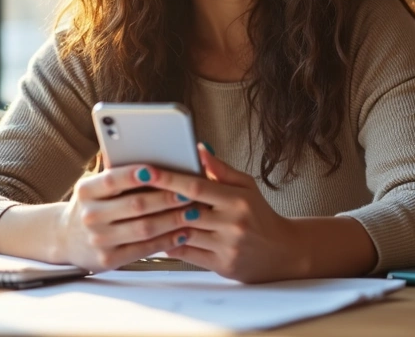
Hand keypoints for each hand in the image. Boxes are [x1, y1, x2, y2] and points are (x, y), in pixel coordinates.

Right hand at [57, 166, 193, 271]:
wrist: (65, 239)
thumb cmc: (91, 205)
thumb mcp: (93, 187)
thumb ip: (115, 171)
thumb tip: (145, 150)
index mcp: (85, 191)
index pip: (111, 180)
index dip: (134, 174)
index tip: (156, 169)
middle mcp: (90, 216)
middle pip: (135, 205)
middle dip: (166, 198)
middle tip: (190, 192)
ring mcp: (98, 240)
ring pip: (144, 228)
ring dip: (173, 219)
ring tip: (194, 211)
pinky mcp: (108, 259)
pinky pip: (144, 249)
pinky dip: (167, 240)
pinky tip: (183, 232)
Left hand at [152, 144, 306, 282]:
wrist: (281, 252)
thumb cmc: (260, 215)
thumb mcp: (247, 186)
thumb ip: (221, 169)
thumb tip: (199, 149)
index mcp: (238, 199)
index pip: (197, 186)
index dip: (169, 178)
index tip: (147, 171)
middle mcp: (232, 223)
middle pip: (186, 211)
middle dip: (158, 202)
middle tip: (133, 193)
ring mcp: (227, 246)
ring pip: (183, 233)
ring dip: (160, 224)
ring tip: (140, 214)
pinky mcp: (221, 265)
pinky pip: (186, 254)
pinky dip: (169, 244)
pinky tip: (157, 235)